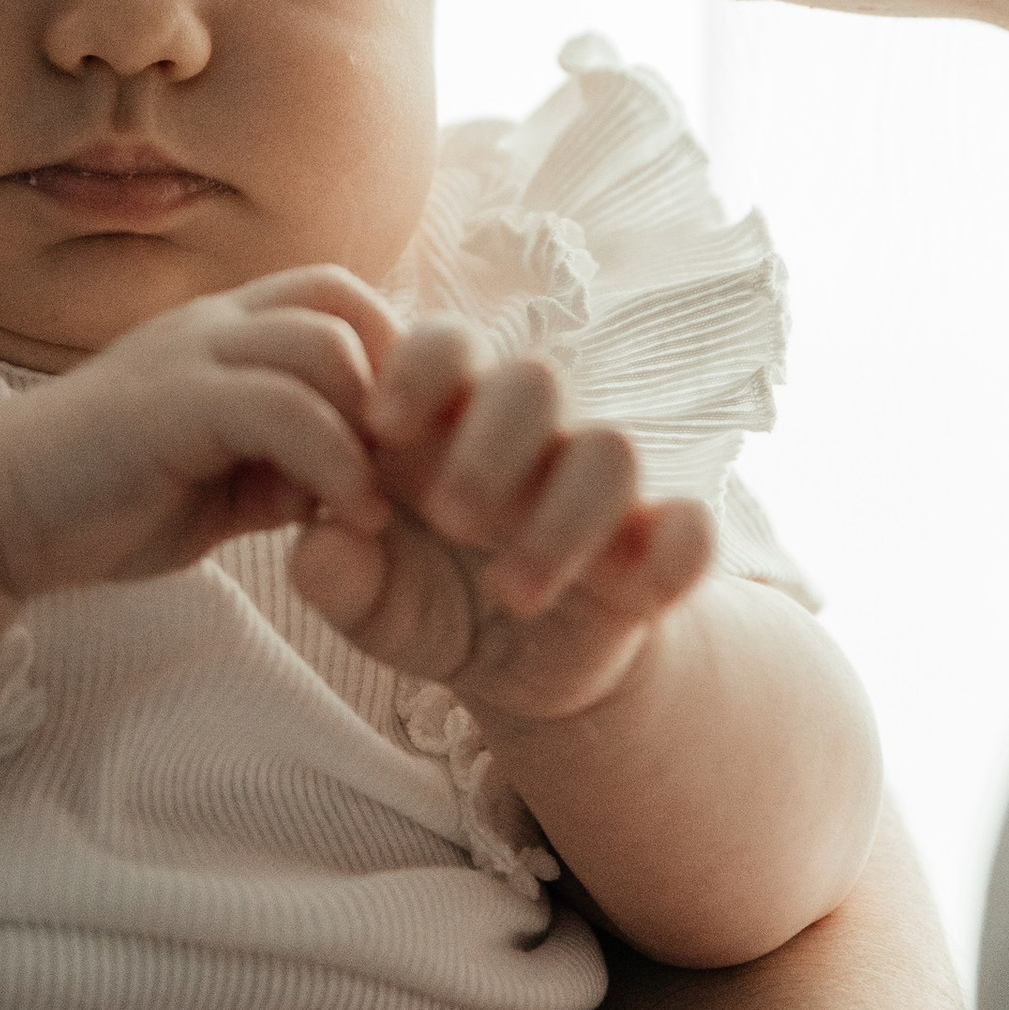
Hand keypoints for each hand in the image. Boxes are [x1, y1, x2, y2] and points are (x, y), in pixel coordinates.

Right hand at [0, 269, 397, 602]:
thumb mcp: (222, 482)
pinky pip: (280, 408)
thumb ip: (284, 467)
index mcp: (222, 332)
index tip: (405, 446)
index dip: (388, 356)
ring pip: (321, 343)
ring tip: (380, 502)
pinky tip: (347, 517)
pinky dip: (333, 461)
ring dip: (370, 423)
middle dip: (394, 375)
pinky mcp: (168, 405)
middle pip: (340, 296)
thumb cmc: (107, 498)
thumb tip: (357, 486)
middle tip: (407, 464)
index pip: (335, 296)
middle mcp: (208, 325)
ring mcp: (186, 357)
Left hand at [293, 318, 713, 727]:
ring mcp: (598, 490)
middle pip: (535, 380)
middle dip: (491, 445)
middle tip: (450, 518)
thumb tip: (315, 547)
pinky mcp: (655, 549)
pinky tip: (637, 595)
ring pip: (611, 450)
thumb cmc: (428, 600)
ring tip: (512, 591)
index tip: (379, 427)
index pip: (447, 345)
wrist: (517, 664)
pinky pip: (693, 528)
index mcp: (449, 422)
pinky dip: (677, 554)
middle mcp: (531, 438)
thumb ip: (335, 577)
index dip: (419, 367)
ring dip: (564, 516)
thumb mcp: (372, 602)